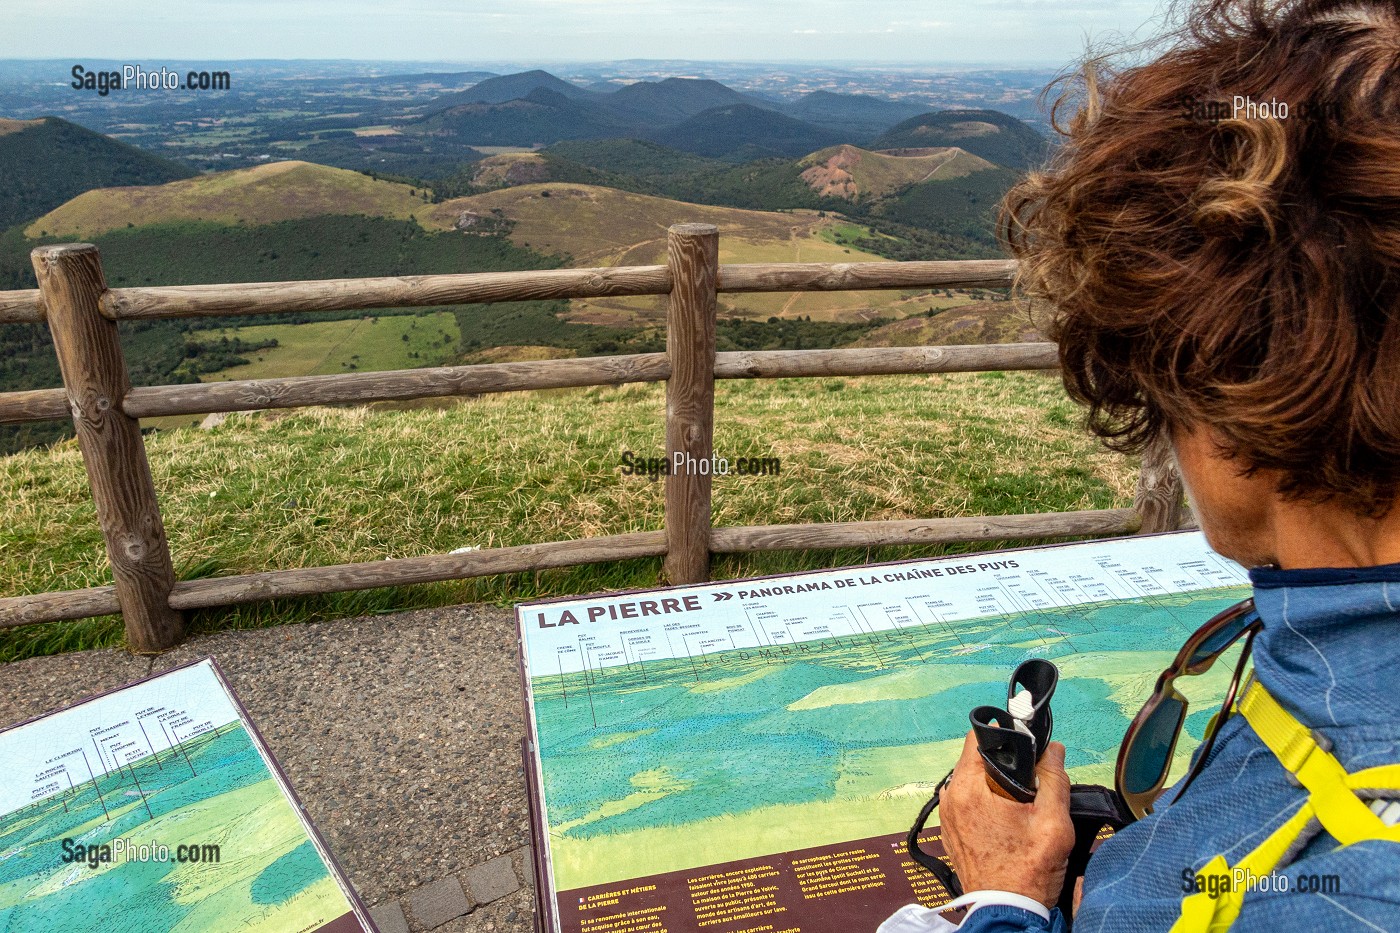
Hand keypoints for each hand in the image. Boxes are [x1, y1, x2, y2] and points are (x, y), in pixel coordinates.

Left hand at [938, 730, 1075, 907]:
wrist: (1007, 912)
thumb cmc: (1026, 873)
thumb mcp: (1053, 822)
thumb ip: (1054, 779)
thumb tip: (1053, 749)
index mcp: (967, 788)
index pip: (978, 737)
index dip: (1005, 736)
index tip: (1026, 748)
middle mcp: (950, 797)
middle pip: (978, 759)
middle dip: (1006, 766)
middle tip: (1030, 787)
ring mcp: (947, 815)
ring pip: (975, 781)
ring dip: (998, 786)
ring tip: (1021, 809)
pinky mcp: (951, 830)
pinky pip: (969, 802)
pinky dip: (988, 804)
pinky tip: (1008, 824)